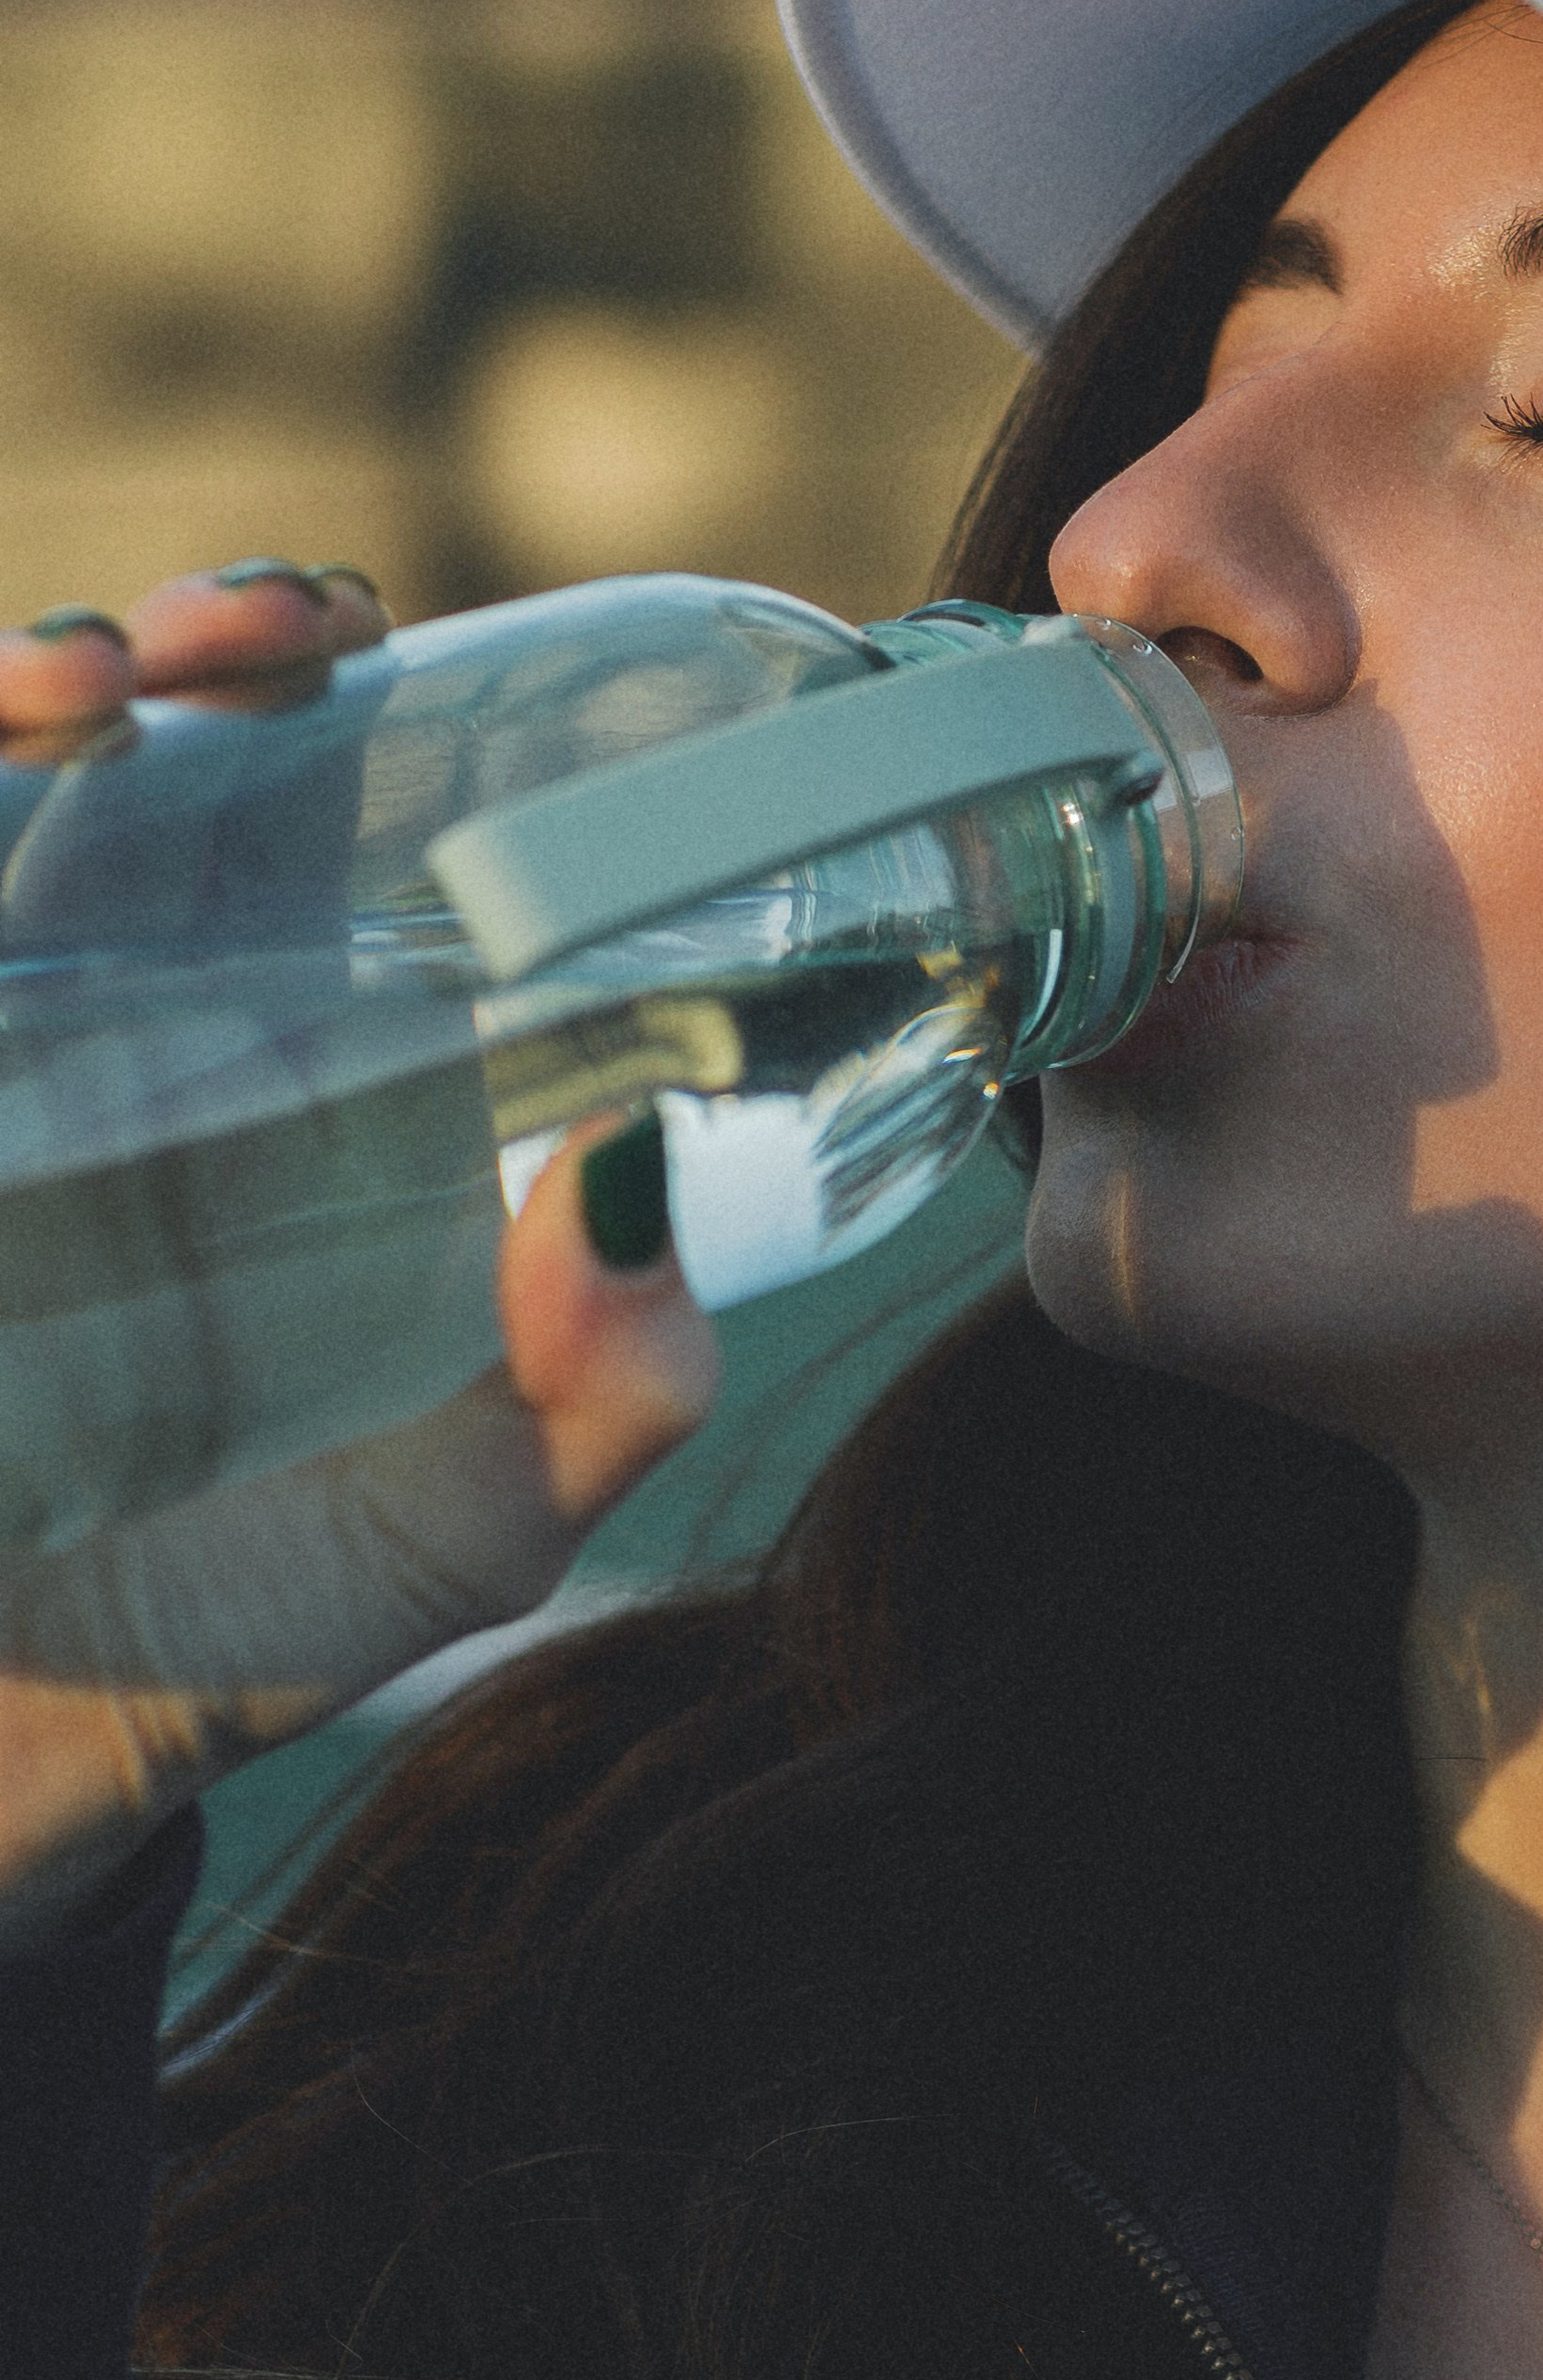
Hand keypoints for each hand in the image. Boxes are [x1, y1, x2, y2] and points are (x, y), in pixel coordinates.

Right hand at [0, 569, 719, 1952]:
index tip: (394, 655)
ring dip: (33, 683)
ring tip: (93, 691)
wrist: (24, 1739)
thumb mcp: (473, 1518)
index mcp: (310, 1072)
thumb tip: (642, 1180)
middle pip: (170, 743)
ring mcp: (8, 1045)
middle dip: (214, 640)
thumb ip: (608, 1392)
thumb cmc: (253, 1612)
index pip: (344, 809)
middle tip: (267, 641)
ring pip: (1, 784)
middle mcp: (143, 1026)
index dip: (368, 693)